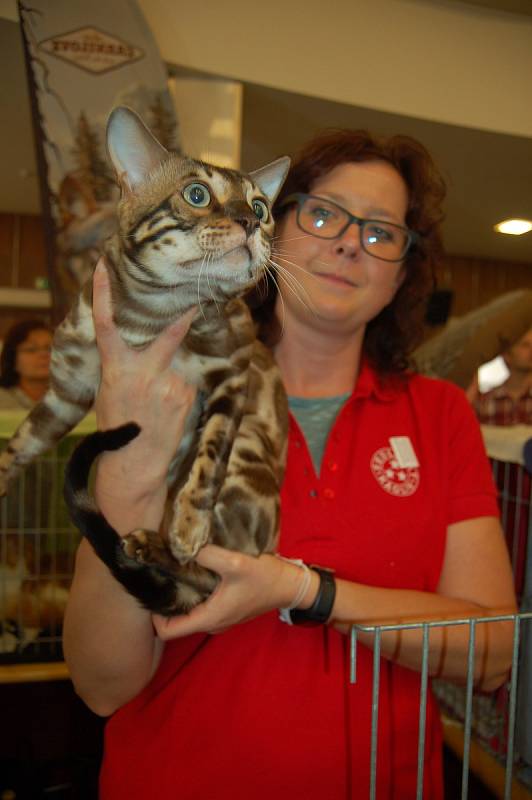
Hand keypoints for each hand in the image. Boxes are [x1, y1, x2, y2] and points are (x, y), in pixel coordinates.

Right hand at [92, 257, 196, 488]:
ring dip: (172, 377)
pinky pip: (185, 383)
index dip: (103, 295)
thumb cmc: (119, 424)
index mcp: (117, 368)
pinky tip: (168, 411)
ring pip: (177, 365)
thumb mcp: (110, 390)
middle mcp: (144, 371)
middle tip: (197, 298)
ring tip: (158, 403)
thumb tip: (142, 346)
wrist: (136, 461)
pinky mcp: (186, 395)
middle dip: (185, 315)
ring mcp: (169, 383)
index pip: (107, 326)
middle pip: (170, 334)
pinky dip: (179, 392)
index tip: (103, 266)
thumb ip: (124, 365)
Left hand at [152, 545, 314, 638]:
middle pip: (176, 621)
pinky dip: (194, 592)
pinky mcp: (226, 609)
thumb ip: (207, 554)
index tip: (153, 590)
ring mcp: (220, 618)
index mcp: (209, 618)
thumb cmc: (264, 577)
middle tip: (160, 575)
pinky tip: (195, 571)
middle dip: (166, 601)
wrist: (290, 585)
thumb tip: (182, 546)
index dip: (153, 615)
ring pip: (189, 612)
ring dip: (180, 595)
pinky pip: (201, 605)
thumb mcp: (235, 562)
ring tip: (175, 570)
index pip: (167, 632)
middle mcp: (212, 623)